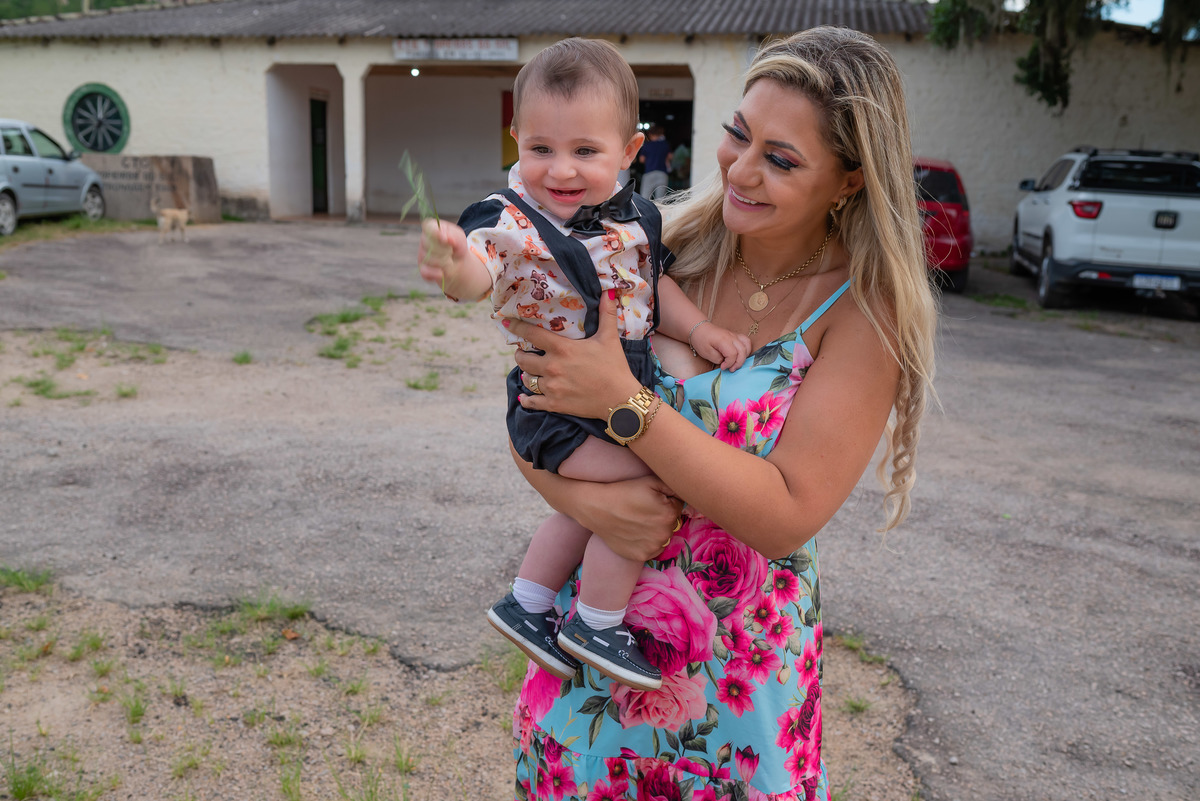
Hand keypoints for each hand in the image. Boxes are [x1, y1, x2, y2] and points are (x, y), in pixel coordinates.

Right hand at [417, 218, 466, 289]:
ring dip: (443, 262)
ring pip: (429, 259)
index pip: (428, 226)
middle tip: (452, 252)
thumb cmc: (457, 246)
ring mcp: (422, 255)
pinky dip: (436, 273)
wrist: (459, 263)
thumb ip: (454, 235)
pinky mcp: (422, 269)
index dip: (435, 232)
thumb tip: (446, 237)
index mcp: (433, 228)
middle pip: (428, 243)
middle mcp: (424, 240)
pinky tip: (442, 273)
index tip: (445, 239)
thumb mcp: (460, 238)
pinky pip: (425, 271)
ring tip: (450, 261)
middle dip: (444, 250)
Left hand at [508, 290, 641, 419]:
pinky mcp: (554, 404)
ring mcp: (552, 387)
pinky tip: (525, 398)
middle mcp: (552, 367)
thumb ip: (606, 314)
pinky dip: (527, 400)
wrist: (621, 399)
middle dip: (520, 355)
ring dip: (526, 374)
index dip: (516, 327)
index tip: (507, 322)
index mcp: (562, 349)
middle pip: (523, 359)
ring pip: (526, 379)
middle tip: (524, 352)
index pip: (531, 334)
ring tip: (530, 372)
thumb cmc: (614, 367)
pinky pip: (532, 402)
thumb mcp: (609, 338)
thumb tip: (609, 291)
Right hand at [582, 475, 685, 562]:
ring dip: (656, 530)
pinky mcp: (641, 556)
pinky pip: (653, 549)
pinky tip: (635, 533)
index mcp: (669, 514)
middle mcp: (664, 533)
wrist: (597, 507)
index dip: (665, 501)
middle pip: (672, 523)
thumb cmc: (624, 491)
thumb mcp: (651, 481)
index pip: (678, 506)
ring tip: (638, 521)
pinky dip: (647, 542)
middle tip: (643, 510)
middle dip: (662, 516)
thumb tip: (687, 493)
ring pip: (663, 537)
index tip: (650, 499)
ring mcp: (653, 547)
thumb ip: (674, 487)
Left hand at [692, 322, 751, 370]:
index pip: (733, 354)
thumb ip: (717, 359)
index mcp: (723, 340)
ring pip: (747, 345)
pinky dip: (746, 349)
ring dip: (744, 356)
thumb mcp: (706, 352)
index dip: (729, 363)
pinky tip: (740, 355)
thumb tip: (725, 361)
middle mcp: (731, 337)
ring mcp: (734, 335)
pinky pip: (746, 341)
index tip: (722, 367)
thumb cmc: (701, 340)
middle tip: (731, 369)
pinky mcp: (735, 336)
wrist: (700, 328)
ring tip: (737, 363)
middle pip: (742, 351)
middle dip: (738, 363)